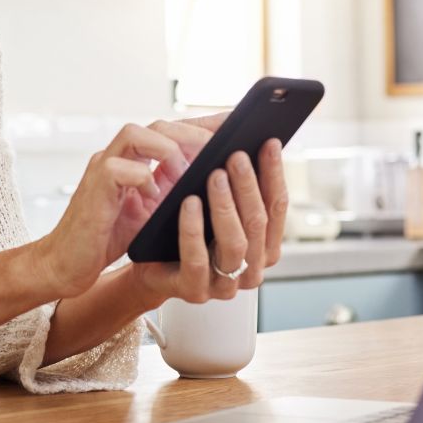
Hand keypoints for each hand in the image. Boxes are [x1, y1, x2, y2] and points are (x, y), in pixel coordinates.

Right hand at [36, 116, 222, 298]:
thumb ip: (173, 189)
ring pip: (135, 134)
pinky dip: (142, 179)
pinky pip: (118, 170)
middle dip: (192, 133)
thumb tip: (216, 180)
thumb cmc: (109, 237)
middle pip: (157, 125)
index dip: (204, 124)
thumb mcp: (152, 211)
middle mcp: (118, 156)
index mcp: (135, 159)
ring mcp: (103, 168)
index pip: (173, 130)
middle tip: (220, 148)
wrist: (68, 262)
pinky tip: (156, 196)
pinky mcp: (93, 188)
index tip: (237, 124)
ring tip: (188, 172)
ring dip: (168, 150)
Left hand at [124, 137, 288, 307]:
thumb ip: (232, 176)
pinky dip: (194, 229)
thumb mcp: (209, 200)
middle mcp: (250, 268)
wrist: (145, 263)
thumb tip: (242, 132)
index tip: (269, 143)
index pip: (277, 207)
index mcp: (262, 246)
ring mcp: (224, 285)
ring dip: (226, 206)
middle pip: (258, 223)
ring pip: (235, 244)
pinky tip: (189, 203)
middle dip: (248, 186)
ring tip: (215, 175)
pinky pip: (197, 259)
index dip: (275, 174)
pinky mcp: (194, 291)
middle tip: (236, 155)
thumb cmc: (181, 226)